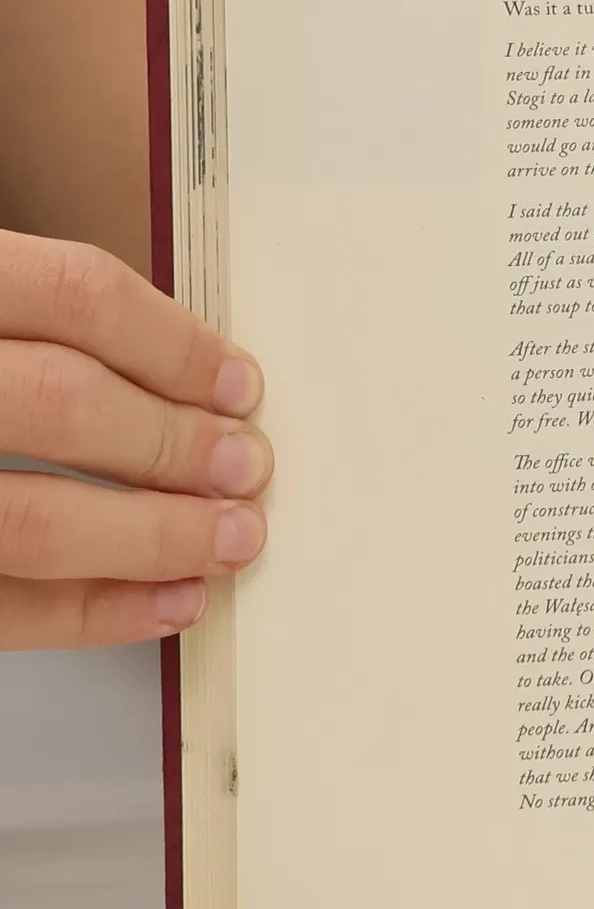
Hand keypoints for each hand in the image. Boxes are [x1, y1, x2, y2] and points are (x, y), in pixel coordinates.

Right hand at [0, 231, 270, 647]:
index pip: (73, 296)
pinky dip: (96, 612)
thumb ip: (31, 326)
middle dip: (175, 445)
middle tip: (247, 468)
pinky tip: (169, 603)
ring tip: (230, 538)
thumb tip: (187, 377)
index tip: (241, 385)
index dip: (176, 344)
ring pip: (32, 519)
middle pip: (64, 405)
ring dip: (155, 536)